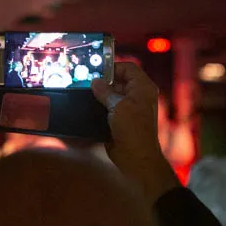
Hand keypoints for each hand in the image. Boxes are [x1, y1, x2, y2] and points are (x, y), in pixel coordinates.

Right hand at [92, 62, 179, 202]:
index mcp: (143, 88)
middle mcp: (137, 95)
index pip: (128, 68)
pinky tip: (87, 105)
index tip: (95, 70)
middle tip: (84, 80)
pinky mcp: (121, 119)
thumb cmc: (132, 129)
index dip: (113, 66)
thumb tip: (95, 82)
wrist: (136, 158)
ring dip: (100, 94)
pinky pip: (109, 107)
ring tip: (83, 91)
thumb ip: (106, 92)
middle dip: (103, 80)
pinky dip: (100, 105)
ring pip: (113, 94)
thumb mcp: (118, 106)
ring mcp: (129, 108)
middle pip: (119, 80)